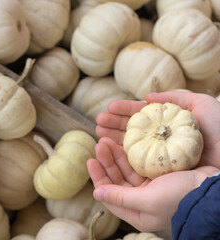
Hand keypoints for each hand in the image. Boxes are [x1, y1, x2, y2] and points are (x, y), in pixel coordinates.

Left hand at [87, 137, 218, 230]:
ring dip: (116, 155)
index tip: (90, 160)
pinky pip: (137, 164)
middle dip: (106, 162)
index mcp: (136, 212)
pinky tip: (122, 143)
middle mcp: (140, 201)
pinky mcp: (157, 176)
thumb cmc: (180, 197)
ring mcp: (149, 187)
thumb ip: (120, 197)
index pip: (109, 195)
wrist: (211, 188)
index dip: (98, 177)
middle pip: (116, 180)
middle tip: (100, 143)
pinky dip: (129, 154)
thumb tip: (96, 193)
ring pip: (125, 170)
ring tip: (107, 140)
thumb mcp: (148, 200)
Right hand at [96, 91, 219, 167]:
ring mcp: (158, 157)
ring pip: (130, 146)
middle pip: (132, 131)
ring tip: (99, 131)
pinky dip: (120, 156)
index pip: (142, 116)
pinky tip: (109, 148)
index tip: (109, 107)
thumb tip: (146, 95)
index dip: (124, 111)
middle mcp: (161, 141)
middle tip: (98, 121)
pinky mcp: (158, 172)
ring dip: (112, 138)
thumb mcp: (200, 105)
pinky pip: (135, 163)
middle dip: (113, 124)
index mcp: (168, 125)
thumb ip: (173, 97)